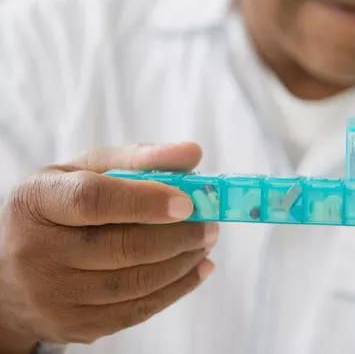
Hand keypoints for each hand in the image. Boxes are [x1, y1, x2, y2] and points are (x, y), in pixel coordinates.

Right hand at [0, 143, 218, 352]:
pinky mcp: (73, 326)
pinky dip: (176, 289)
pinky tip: (197, 269)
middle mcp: (35, 253)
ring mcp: (52, 296)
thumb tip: (192, 153)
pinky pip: (136, 311)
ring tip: (205, 243)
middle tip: (211, 223)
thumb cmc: (60, 208)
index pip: (92, 201)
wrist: (12, 273)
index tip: (188, 202)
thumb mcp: (85, 172)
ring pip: (133, 283)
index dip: (145, 201)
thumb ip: (139, 159)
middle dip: (179, 235)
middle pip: (121, 247)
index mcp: (37, 202)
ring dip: (182, 263)